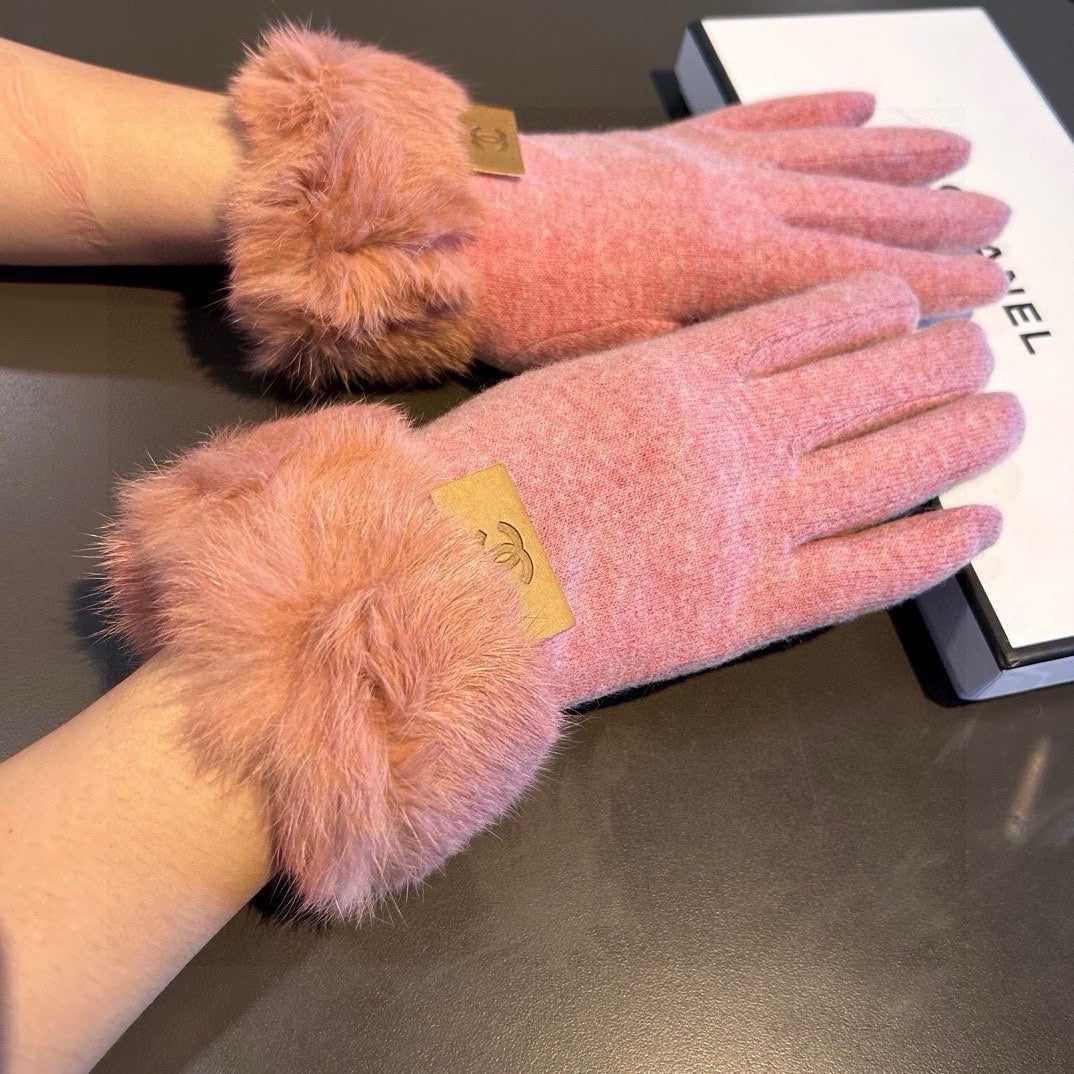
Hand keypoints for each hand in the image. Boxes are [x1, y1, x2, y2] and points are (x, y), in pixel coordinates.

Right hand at [103, 273, 1021, 915]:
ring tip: (998, 416)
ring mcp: (756, 522)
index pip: (817, 317)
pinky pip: (870, 571)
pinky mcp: (753, 607)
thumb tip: (698, 369)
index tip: (907, 304)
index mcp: (682, 371)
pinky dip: (934, 547)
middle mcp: (739, 436)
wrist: (445, 588)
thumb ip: (641, 376)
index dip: (879, 306)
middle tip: (975, 350)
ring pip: (896, 463)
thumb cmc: (476, 488)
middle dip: (939, 357)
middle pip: (877, 377)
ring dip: (960, 433)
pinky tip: (975, 527)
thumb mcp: (558, 393)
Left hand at [472, 93, 1007, 370]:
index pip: (856, 277)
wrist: (459, 228)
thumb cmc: (529, 303)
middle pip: (859, 209)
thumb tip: (777, 375)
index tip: (983, 290)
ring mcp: (705, 164)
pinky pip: (761, 119)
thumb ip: (713, 360)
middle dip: (936, 220)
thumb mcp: (626, 362)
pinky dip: (815, 111)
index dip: (930, 286)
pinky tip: (855, 104)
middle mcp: (732, 201)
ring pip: (827, 155)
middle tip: (996, 221)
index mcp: (728, 266)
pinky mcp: (672, 145)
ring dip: (897, 157)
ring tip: (955, 155)